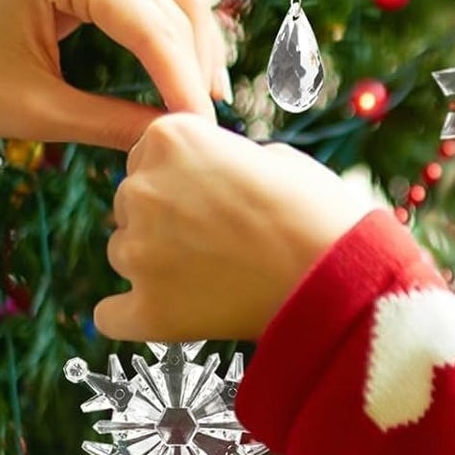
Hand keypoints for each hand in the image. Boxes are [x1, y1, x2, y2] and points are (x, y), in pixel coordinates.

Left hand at [0, 0, 229, 150]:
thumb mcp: (36, 112)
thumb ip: (115, 124)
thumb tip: (178, 142)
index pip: (149, 25)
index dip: (182, 83)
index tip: (205, 134)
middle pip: (172, 0)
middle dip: (196, 65)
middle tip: (214, 125)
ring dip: (192, 48)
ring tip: (205, 105)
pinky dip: (167, 33)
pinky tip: (185, 76)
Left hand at [94, 115, 371, 340]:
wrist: (343, 275)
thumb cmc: (319, 211)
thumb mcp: (272, 156)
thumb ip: (219, 159)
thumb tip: (203, 177)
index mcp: (169, 138)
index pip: (147, 156)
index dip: (184, 178)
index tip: (218, 197)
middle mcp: (141, 188)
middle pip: (131, 203)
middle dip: (164, 218)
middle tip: (219, 238)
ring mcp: (139, 252)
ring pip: (123, 253)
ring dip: (155, 262)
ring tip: (214, 276)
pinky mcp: (147, 310)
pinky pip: (111, 316)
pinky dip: (134, 315)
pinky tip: (167, 313)